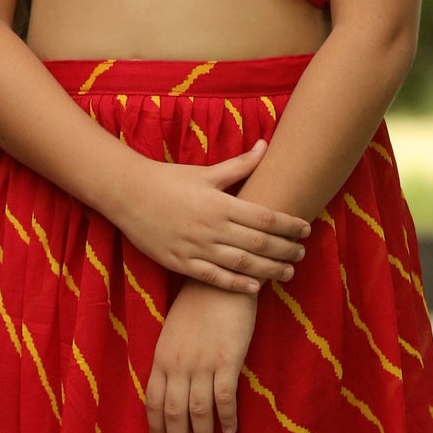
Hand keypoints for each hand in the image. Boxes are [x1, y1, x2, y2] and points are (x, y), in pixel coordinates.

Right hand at [110, 141, 308, 294]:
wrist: (126, 193)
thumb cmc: (168, 180)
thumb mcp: (205, 172)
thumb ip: (239, 165)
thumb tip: (265, 145)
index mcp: (219, 203)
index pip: (266, 218)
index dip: (290, 225)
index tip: (306, 229)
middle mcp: (211, 227)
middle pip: (259, 244)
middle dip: (286, 250)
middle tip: (302, 253)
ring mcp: (195, 247)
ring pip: (241, 264)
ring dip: (269, 270)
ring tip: (288, 272)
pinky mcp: (180, 262)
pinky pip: (214, 278)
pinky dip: (237, 284)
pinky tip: (254, 287)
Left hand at [145, 280, 256, 432]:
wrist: (219, 283)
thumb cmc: (197, 307)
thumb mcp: (173, 335)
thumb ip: (171, 362)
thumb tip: (173, 392)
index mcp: (161, 358)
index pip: (152, 401)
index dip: (155, 428)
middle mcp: (177, 364)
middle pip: (173, 412)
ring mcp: (202, 363)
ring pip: (198, 411)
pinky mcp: (226, 360)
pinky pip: (224, 397)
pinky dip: (226, 418)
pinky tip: (229, 430)